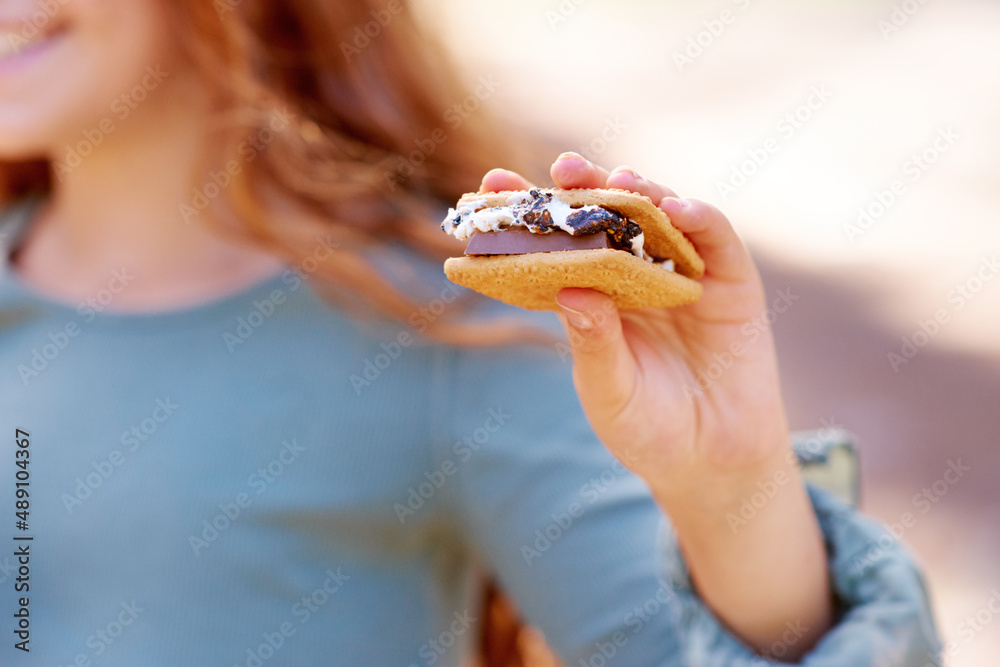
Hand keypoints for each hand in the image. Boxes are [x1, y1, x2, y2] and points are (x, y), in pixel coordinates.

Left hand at [481, 152, 784, 497]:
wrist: (714, 461)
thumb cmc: (648, 428)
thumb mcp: (610, 392)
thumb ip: (593, 344)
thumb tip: (568, 289)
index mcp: (593, 296)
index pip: (555, 245)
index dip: (528, 214)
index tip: (492, 186)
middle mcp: (634, 274)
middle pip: (607, 217)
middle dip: (585, 189)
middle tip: (564, 169)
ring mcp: (683, 273)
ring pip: (660, 217)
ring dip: (642, 192)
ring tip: (621, 180)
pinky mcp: (731, 281)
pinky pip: (716, 239)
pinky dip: (700, 218)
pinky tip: (678, 209)